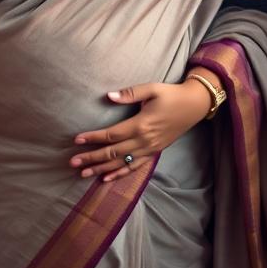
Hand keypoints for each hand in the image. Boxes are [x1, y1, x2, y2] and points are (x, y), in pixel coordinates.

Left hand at [70, 79, 211, 181]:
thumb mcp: (151, 89)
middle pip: (113, 152)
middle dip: (91, 158)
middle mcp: (144, 141)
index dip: (93, 138)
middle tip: (72, 162)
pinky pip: (135, 167)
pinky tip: (107, 178)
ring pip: (121, 163)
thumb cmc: (171, 95)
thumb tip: (109, 96)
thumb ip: (129, 94)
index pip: (111, 135)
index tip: (77, 140)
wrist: (193, 106)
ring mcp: (149, 149)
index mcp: (141, 124)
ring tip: (84, 174)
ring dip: (101, 169)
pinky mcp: (154, 152)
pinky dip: (120, 174)